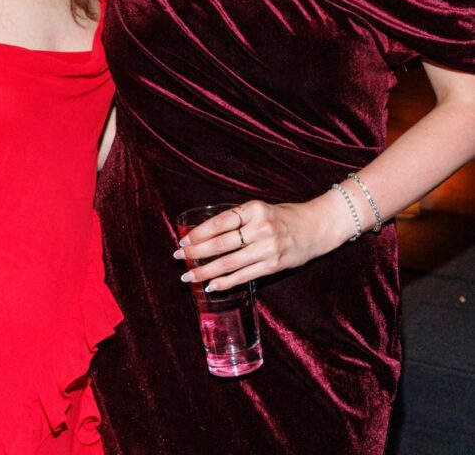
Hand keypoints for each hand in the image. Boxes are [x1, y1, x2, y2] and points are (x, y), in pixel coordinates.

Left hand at [173, 193, 347, 291]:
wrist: (317, 227)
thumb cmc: (284, 216)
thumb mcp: (261, 209)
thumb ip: (239, 219)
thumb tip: (206, 233)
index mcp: (254, 209)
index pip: (220, 222)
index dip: (199, 232)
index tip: (183, 239)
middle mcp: (261, 228)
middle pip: (221, 244)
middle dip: (196, 252)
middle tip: (178, 257)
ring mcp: (268, 248)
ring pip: (229, 263)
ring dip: (205, 271)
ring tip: (188, 276)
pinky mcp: (273, 266)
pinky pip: (243, 276)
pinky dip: (225, 282)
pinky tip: (210, 286)